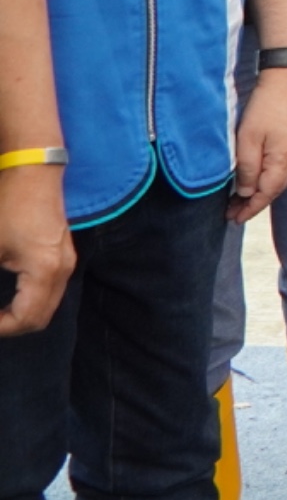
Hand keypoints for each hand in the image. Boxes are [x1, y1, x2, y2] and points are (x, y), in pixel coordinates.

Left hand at [0, 163, 72, 335]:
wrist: (33, 171)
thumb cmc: (8, 206)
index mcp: (44, 271)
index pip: (27, 318)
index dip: (1, 328)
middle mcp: (62, 270)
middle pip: (41, 318)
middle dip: (12, 326)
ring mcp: (66, 261)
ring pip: (48, 305)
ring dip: (23, 314)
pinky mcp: (63, 253)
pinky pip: (51, 290)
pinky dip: (31, 300)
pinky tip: (11, 294)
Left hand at [230, 70, 286, 222]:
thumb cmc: (267, 106)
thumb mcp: (248, 138)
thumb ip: (247, 168)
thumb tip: (246, 192)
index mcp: (283, 162)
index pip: (265, 194)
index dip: (249, 209)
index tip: (234, 219)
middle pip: (275, 189)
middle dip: (254, 203)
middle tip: (233, 211)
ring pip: (281, 179)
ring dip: (263, 190)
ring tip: (244, 197)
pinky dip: (272, 177)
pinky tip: (263, 175)